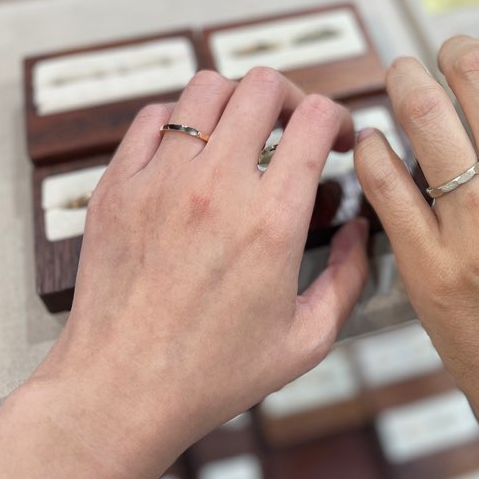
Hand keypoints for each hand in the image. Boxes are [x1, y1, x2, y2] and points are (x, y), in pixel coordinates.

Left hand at [36, 68, 368, 467]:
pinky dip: (179, 121)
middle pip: (262, 86)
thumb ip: (348, 277)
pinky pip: (153, 119)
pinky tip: (189, 151)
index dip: (337, 117)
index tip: (336, 137)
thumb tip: (360, 228)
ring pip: (205, 88)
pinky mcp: (118, 186)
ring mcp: (160, 181)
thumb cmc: (211, 375)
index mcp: (270, 220)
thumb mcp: (306, 340)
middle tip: (292, 126)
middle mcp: (215, 187)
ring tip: (240, 132)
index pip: (314, 120)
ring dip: (235, 101)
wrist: (119, 392)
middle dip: (290, 97)